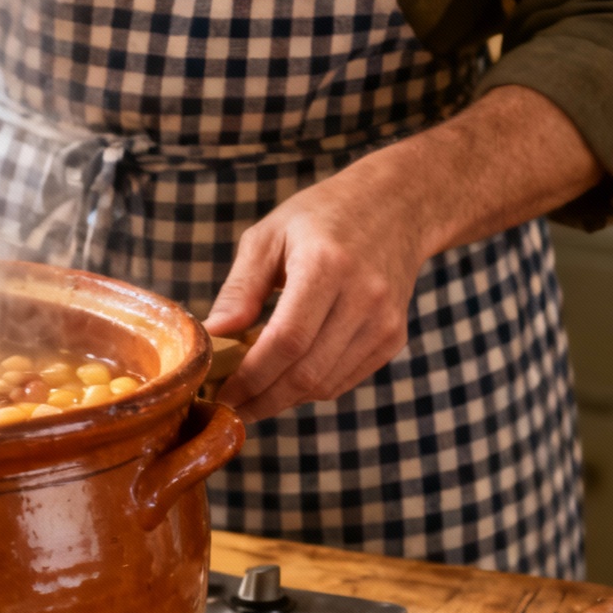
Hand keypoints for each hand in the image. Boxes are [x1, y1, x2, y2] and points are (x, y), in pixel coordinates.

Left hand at [201, 85, 604, 422]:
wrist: (399, 204)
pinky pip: (344, 380)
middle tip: (231, 408)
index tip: (222, 394)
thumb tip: (213, 335)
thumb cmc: (322, 216)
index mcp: (327, 265)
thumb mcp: (270, 236)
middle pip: (307, 372)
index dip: (252, 376)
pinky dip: (311, 388)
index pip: (287, 340)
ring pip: (325, 384)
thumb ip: (240, 288)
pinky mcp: (394, 336)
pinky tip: (287, 378)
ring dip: (283, 399)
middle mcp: (364, 296)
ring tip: (252, 394)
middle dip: (262, 400)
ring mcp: (385, 320)